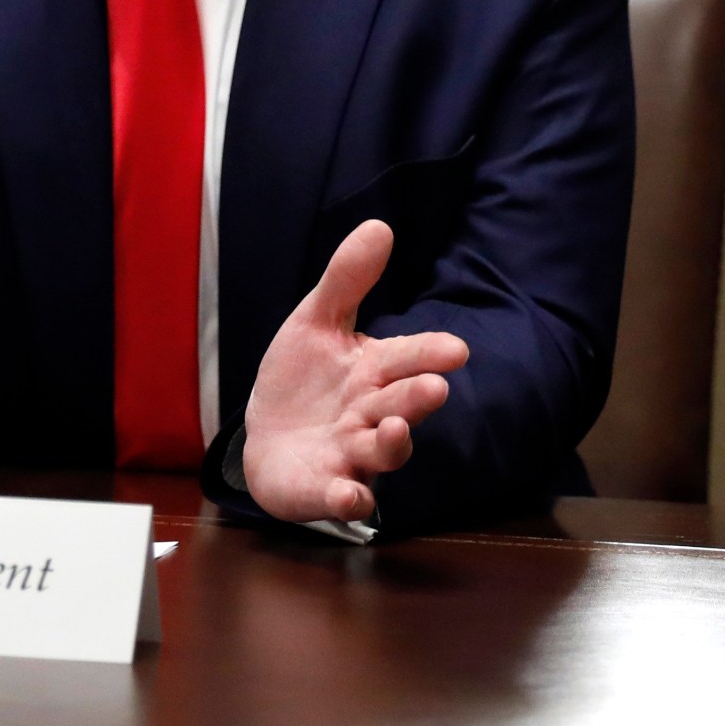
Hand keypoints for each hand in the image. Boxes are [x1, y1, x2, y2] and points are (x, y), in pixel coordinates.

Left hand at [242, 220, 469, 523]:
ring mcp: (352, 455)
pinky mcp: (327, 490)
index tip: (456, 350)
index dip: (431, 354)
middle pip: (402, 405)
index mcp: (374, 371)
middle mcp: (372, 415)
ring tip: (391, 430)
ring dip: (391, 444)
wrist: (267, 439)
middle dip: (417, 398)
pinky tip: (350, 496)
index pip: (409, 358)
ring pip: (382, 453)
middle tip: (434, 388)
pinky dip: (349, 500)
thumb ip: (346, 279)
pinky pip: (344, 498)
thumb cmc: (302, 379)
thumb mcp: (315, 323)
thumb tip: (380, 225)